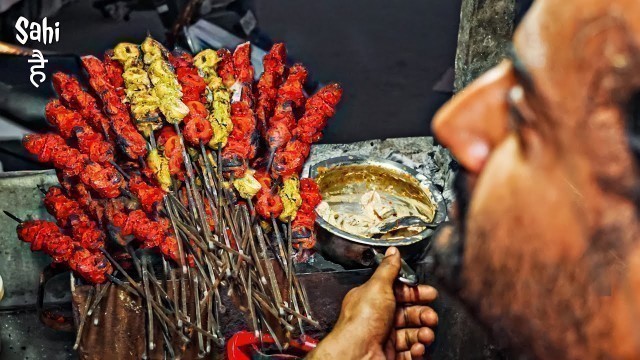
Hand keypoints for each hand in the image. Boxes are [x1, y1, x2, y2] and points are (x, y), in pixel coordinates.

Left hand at [308, 247, 437, 359]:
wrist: (356, 354)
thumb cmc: (361, 322)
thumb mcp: (377, 287)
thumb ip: (388, 269)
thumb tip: (393, 252)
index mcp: (373, 299)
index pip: (399, 293)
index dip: (415, 293)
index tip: (430, 294)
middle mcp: (378, 318)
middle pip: (409, 313)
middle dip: (423, 314)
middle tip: (430, 316)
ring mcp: (384, 338)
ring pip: (412, 333)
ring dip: (423, 333)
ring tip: (425, 334)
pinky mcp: (390, 356)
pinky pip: (410, 352)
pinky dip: (418, 349)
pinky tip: (418, 347)